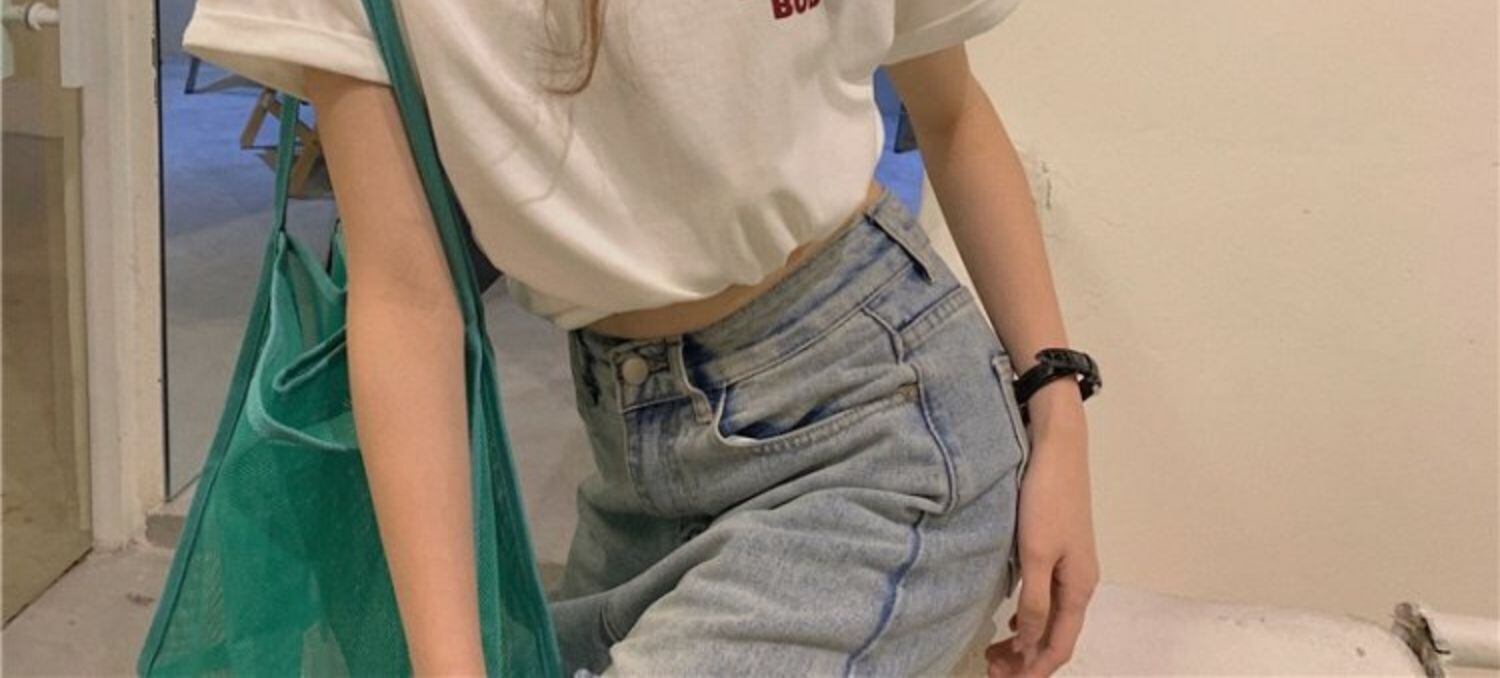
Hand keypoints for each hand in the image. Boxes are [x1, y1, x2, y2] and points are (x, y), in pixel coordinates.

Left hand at [986, 381, 1097, 677]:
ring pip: (1051, 617)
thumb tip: (1029, 646)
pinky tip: (1008, 616)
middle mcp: (1080, 581)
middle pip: (1056, 635)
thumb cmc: (1046, 499)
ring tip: (995, 650)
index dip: (1034, 669)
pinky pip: (1046, 598)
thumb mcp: (1036, 554)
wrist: (1056, 447)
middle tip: (991, 668)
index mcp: (1080, 587)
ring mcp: (1070, 565)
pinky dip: (1027, 615)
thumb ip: (1034, 601)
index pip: (1060, 644)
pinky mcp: (1056, 549)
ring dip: (1025, 639)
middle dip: (1027, 659)